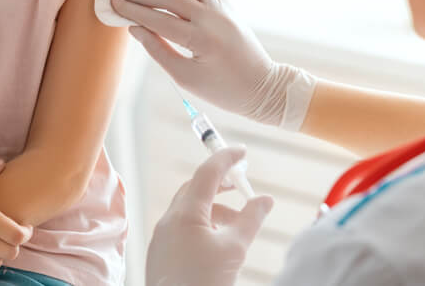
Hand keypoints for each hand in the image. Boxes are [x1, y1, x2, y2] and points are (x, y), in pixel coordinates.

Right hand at [111, 0, 314, 127]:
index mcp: (201, 40)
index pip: (159, 19)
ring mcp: (223, 8)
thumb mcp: (185, 77)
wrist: (261, 86)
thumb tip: (134, 29)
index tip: (113, 4)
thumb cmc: (222, 89)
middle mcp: (213, 18)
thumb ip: (158, 50)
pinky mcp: (229, 4)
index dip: (133, 10)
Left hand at [146, 147, 272, 285]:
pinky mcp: (160, 254)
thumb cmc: (205, 283)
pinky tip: (217, 242)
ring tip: (236, 223)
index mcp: (185, 213)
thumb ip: (250, 219)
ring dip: (213, 208)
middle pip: (194, 189)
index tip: (243, 152)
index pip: (207, 173)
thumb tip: (264, 199)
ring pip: (188, 210)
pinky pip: (181, 228)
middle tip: (240, 184)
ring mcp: (161, 238)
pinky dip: (201, 225)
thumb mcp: (235, 249)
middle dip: (219, 184)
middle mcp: (168, 221)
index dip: (226, 158)